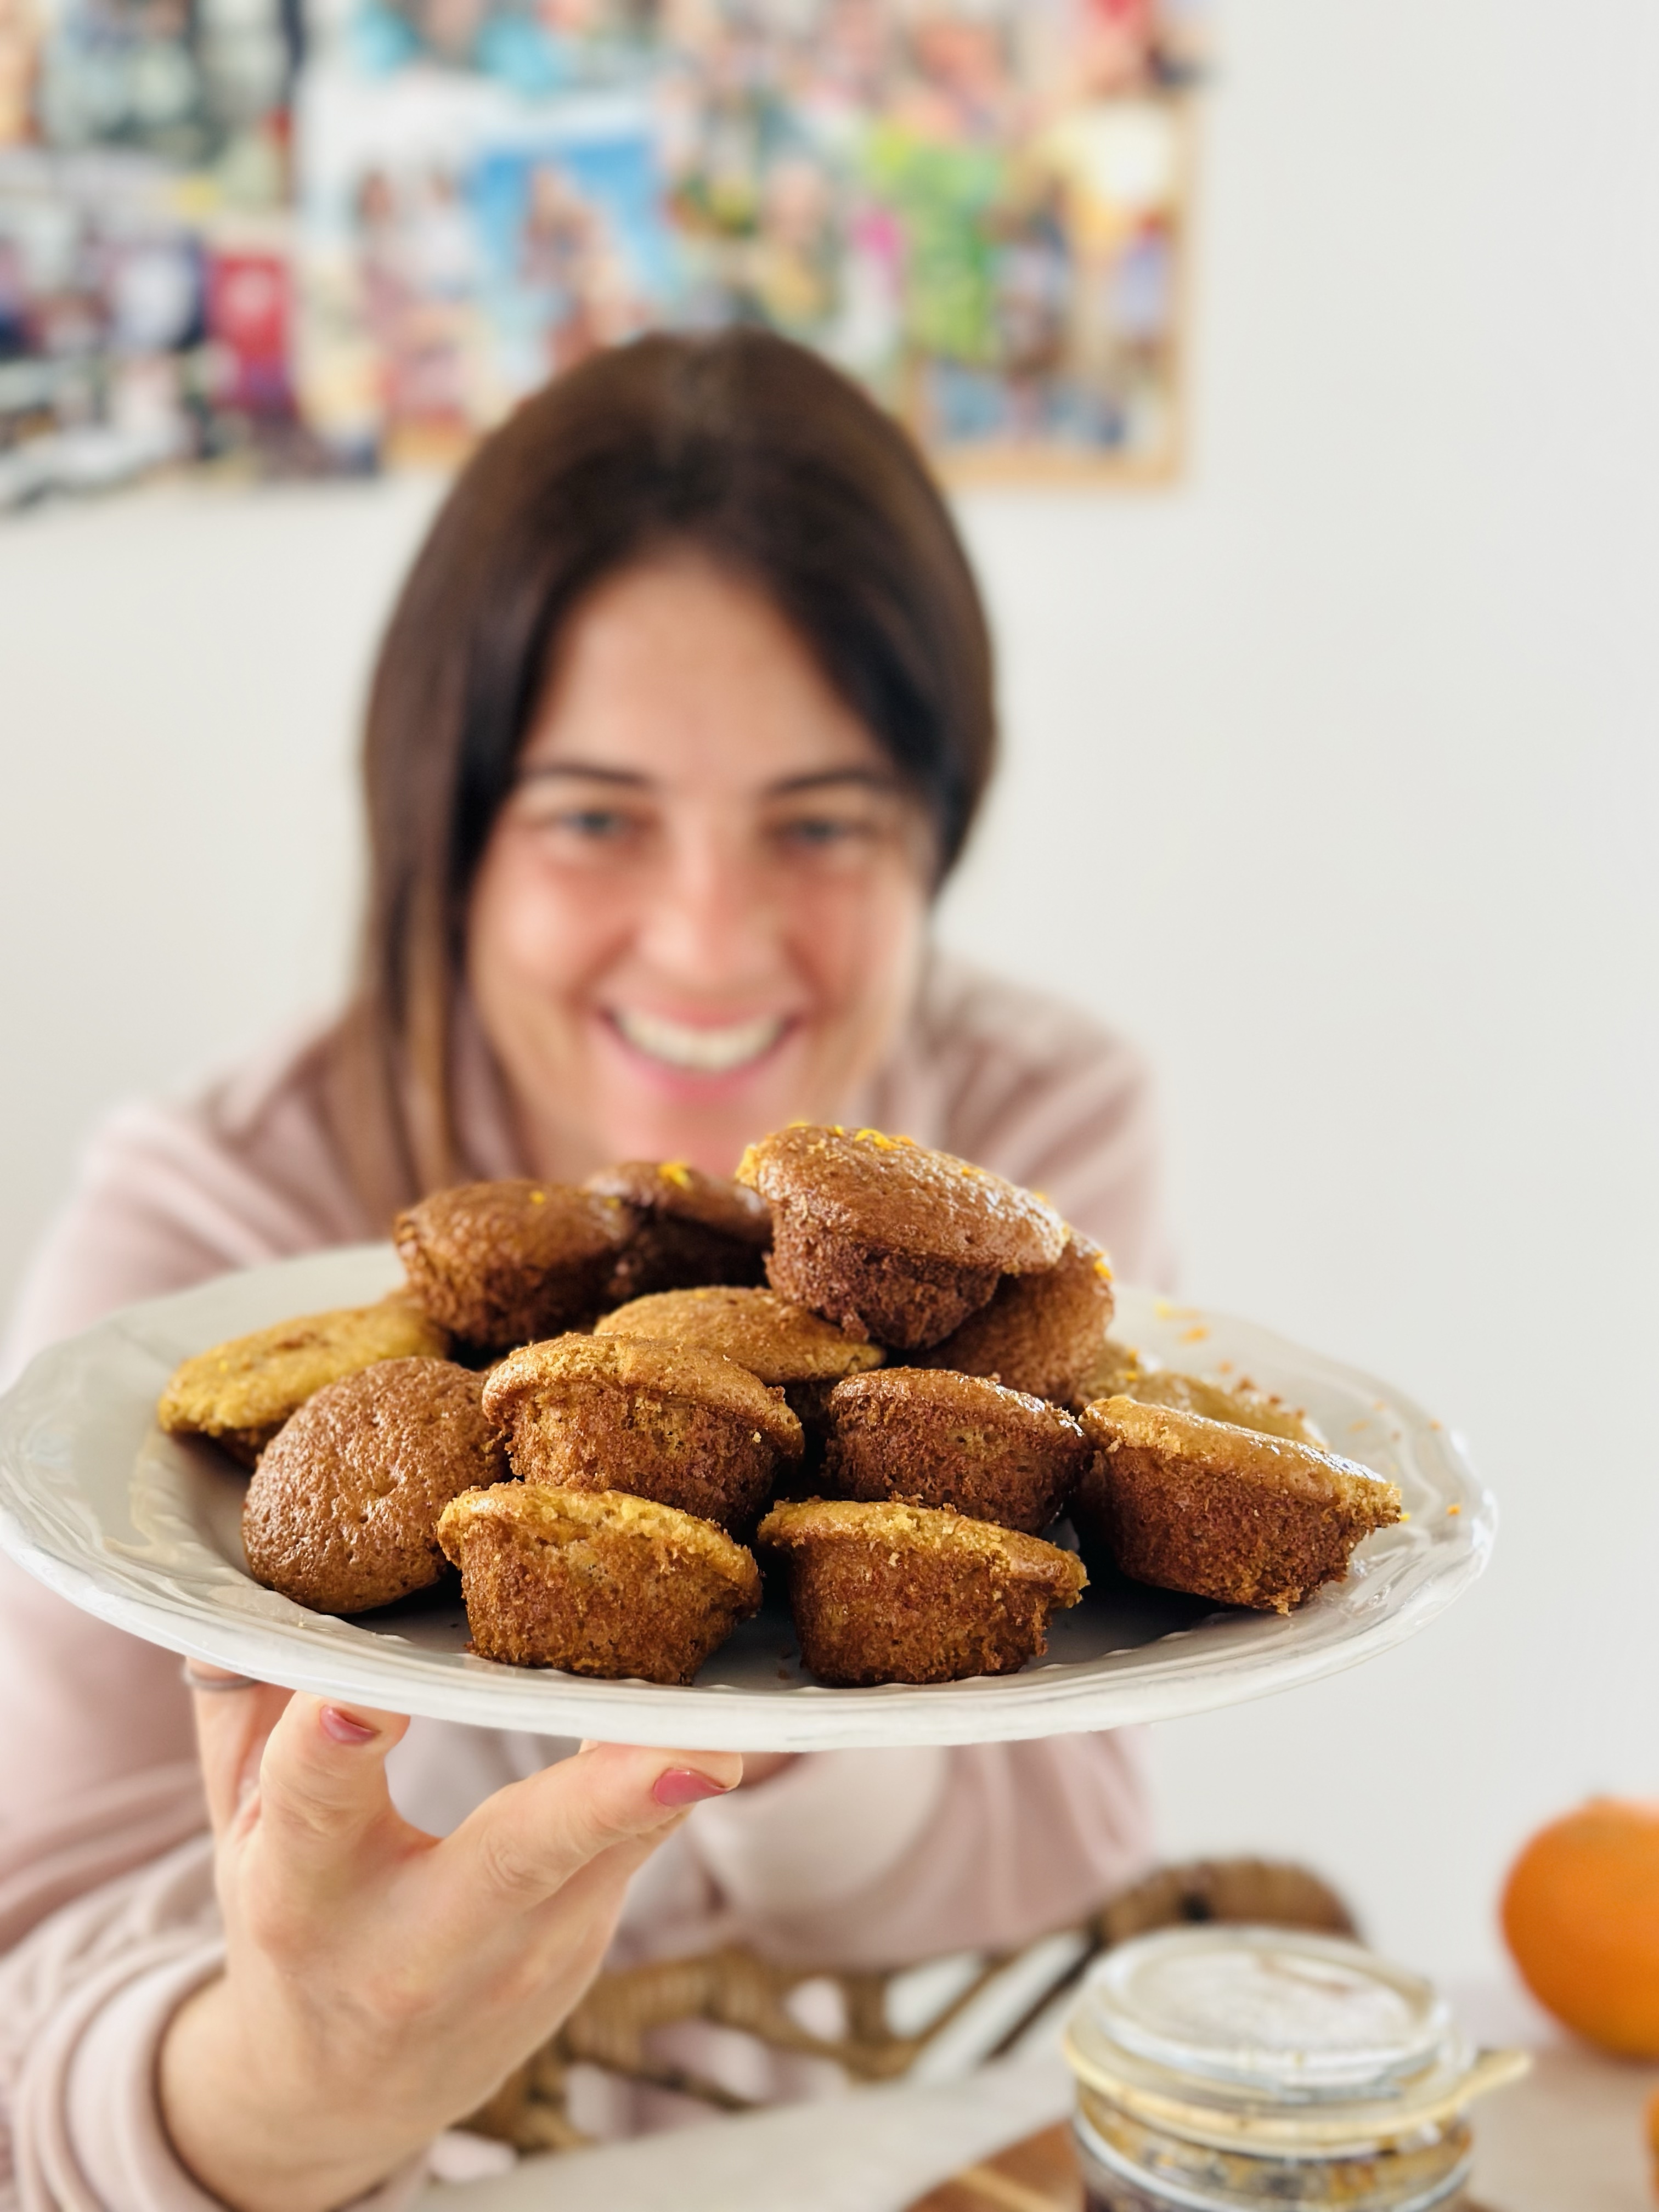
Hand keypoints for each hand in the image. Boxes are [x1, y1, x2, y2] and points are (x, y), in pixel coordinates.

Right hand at [159, 1674, 741, 2211]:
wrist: (343, 2090)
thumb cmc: (293, 1921)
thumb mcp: (240, 1827)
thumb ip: (244, 1704)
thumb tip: (247, 1597)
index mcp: (303, 1893)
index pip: (317, 1806)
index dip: (337, 1747)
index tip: (364, 1697)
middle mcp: (415, 1938)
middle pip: (516, 1859)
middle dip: (601, 1801)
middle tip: (686, 1751)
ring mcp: (516, 1956)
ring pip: (610, 1857)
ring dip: (670, 1784)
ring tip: (734, 1725)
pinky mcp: (581, 1949)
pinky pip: (639, 1847)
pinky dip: (672, 1781)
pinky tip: (717, 1722)